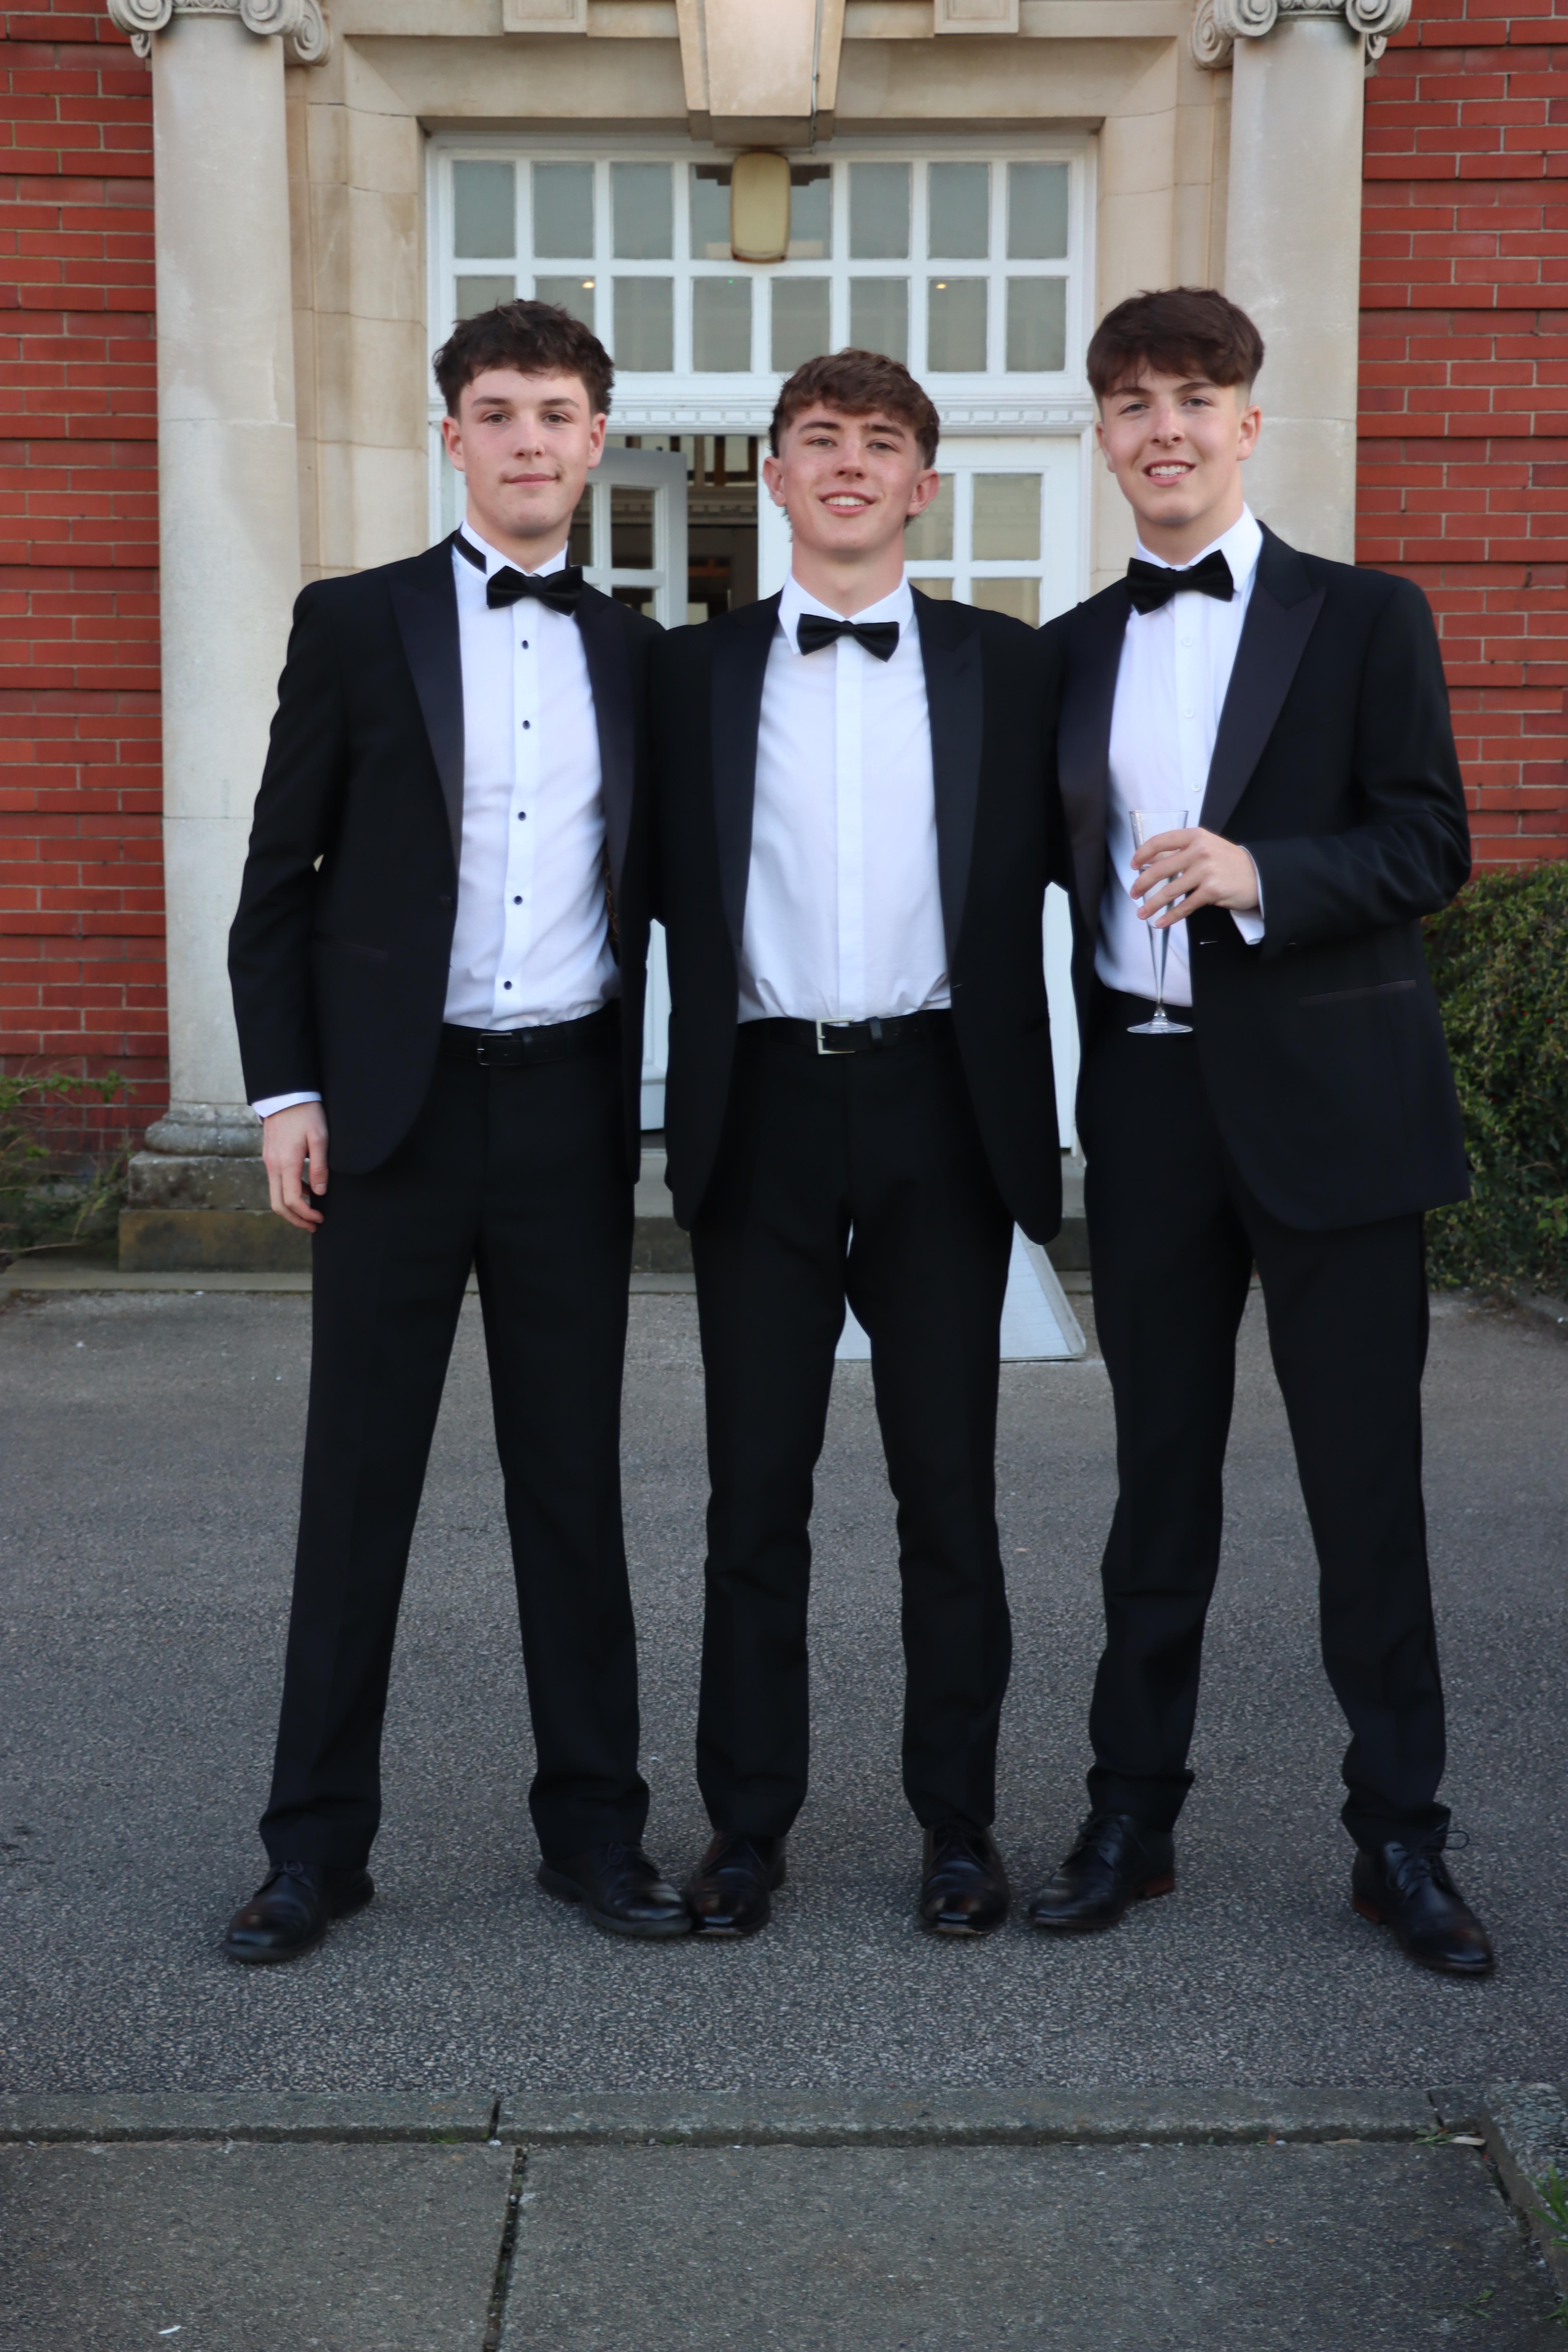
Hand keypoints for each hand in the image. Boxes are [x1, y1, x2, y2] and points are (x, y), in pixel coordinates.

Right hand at [262, 1102, 328, 1230]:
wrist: (286, 1094)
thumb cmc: (306, 1114)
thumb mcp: (320, 1138)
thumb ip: (320, 1166)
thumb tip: (319, 1192)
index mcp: (285, 1163)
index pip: (291, 1200)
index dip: (305, 1215)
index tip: (320, 1219)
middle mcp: (273, 1165)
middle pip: (278, 1205)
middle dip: (295, 1219)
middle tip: (314, 1225)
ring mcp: (269, 1161)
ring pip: (275, 1195)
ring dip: (292, 1208)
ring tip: (312, 1213)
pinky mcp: (270, 1157)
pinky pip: (277, 1182)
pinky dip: (289, 1193)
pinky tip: (307, 1191)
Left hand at [1131, 827, 1259, 927]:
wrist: (1258, 874)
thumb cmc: (1229, 862)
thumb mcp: (1206, 847)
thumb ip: (1180, 853)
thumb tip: (1151, 861)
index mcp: (1194, 836)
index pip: (1160, 842)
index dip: (1142, 854)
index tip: (1133, 865)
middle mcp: (1198, 851)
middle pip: (1160, 869)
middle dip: (1142, 884)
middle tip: (1133, 893)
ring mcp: (1205, 871)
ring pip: (1169, 891)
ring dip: (1152, 904)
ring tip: (1142, 913)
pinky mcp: (1211, 890)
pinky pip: (1185, 906)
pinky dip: (1171, 917)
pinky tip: (1161, 922)